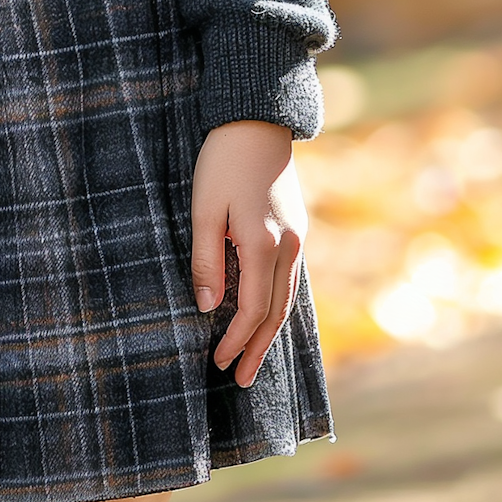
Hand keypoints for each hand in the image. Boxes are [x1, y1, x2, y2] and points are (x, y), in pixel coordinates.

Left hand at [190, 119, 305, 386]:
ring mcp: (297, 238)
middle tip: (242, 381)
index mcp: (263, 244)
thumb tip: (209, 308)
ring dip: (270, 332)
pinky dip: (278, 305)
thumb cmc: (223, 162)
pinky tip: (267, 316)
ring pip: (287, 298)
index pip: (253, 309)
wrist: (257, 120)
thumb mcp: (205, 209)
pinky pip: (289, 280)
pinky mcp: (296, 229)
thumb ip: (207, 259)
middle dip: (257, 349)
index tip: (219, 362)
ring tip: (255, 359)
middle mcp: (288, 247)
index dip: (236, 340)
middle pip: (276, 313)